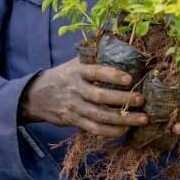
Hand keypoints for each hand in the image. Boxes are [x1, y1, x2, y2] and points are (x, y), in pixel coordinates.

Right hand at [20, 60, 147, 136]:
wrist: (37, 96)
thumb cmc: (64, 76)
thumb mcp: (74, 63)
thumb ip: (94, 59)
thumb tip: (122, 48)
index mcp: (77, 71)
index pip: (96, 72)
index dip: (112, 75)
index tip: (130, 79)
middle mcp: (75, 89)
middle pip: (100, 97)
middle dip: (122, 99)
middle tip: (141, 99)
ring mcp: (74, 107)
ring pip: (100, 116)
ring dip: (123, 119)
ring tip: (142, 119)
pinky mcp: (74, 121)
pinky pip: (94, 129)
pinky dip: (111, 131)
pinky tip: (126, 128)